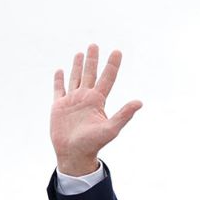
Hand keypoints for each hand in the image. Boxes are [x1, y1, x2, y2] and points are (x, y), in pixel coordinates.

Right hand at [50, 44, 141, 175]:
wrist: (74, 154)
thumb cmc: (94, 143)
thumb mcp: (111, 128)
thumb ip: (124, 114)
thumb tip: (140, 102)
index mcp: (98, 101)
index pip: (107, 78)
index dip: (112, 65)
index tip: (117, 51)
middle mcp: (86, 98)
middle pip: (90, 73)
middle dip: (93, 60)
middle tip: (94, 45)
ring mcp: (72, 101)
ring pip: (75, 78)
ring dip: (77, 65)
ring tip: (80, 53)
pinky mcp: (59, 106)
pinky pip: (59, 89)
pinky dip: (59, 80)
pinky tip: (60, 71)